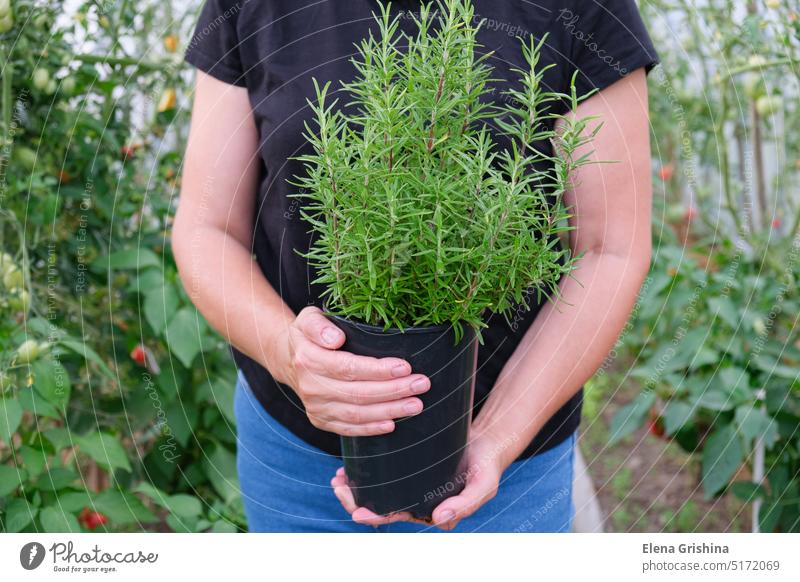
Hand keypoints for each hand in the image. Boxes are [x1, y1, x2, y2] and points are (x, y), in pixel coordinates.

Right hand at [268, 306, 430, 435]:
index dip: (378, 370)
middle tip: (421, 384)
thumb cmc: (307, 335)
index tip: (405, 367)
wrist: (289, 360)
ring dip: (389, 411)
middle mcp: (311, 387)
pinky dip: (371, 428)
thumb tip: (335, 338)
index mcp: (309, 360)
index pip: (348, 368)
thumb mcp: (308, 319)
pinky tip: (392, 423)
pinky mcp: (321, 420)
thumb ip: (319, 325)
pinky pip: (348, 428)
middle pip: (358, 393)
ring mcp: (316, 407)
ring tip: (416, 404)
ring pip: (356, 414)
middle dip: (393, 390)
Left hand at [331, 434, 506, 529]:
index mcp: (429, 510)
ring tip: (339, 476)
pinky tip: (351, 461)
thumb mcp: (483, 486)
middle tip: (338, 485)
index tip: (358, 512)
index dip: (375, 516)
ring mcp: (409, 481)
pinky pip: (382, 469)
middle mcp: (416, 499)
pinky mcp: (407, 462)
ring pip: (376, 488)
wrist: (487, 443)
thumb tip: (438, 519)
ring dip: (354, 485)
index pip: (397, 517)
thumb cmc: (486, 467)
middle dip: (354, 500)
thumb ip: (465, 505)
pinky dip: (365, 467)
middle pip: (379, 504)